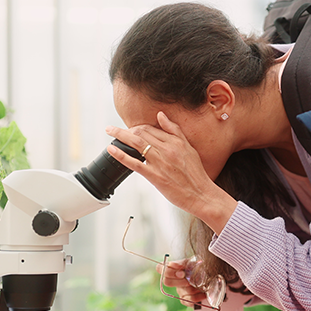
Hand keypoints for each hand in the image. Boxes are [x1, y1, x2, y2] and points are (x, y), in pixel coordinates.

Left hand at [105, 113, 235, 231]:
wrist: (202, 195)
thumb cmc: (196, 174)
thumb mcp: (189, 148)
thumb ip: (174, 131)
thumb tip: (160, 115)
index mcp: (175, 141)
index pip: (151, 128)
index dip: (137, 127)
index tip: (130, 129)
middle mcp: (167, 149)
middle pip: (141, 132)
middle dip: (126, 129)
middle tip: (115, 130)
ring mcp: (160, 162)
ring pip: (136, 143)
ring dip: (119, 135)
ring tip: (109, 131)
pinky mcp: (155, 176)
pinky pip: (134, 163)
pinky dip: (120, 154)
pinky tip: (111, 149)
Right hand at [160, 258, 208, 306]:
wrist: (210, 275)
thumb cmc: (199, 266)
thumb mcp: (192, 261)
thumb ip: (182, 263)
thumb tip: (173, 265)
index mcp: (173, 268)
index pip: (159, 267)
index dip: (167, 270)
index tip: (181, 271)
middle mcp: (173, 279)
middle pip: (166, 282)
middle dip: (179, 281)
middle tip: (189, 280)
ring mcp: (179, 290)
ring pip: (182, 291)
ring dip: (193, 288)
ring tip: (202, 284)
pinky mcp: (185, 299)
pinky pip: (189, 300)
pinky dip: (198, 297)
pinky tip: (203, 293)